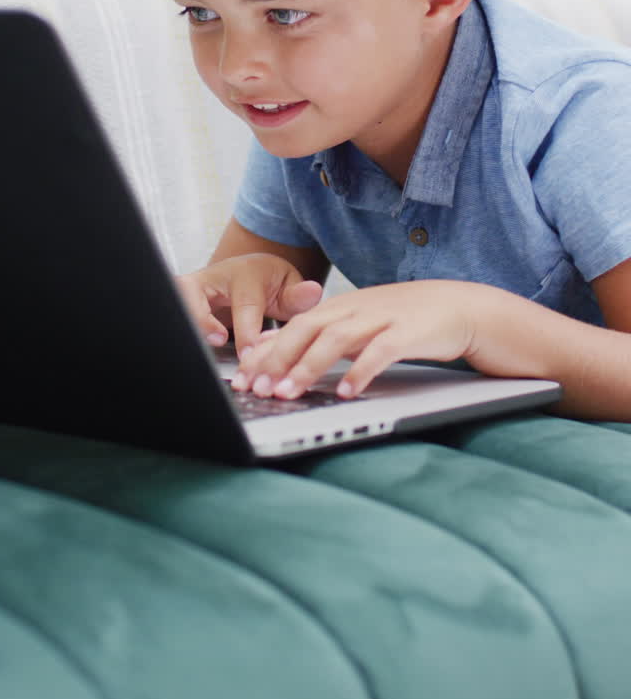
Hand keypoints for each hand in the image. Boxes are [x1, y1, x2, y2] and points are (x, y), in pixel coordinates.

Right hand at [176, 253, 323, 356]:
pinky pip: (177, 316)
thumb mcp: (289, 283)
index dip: (246, 333)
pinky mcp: (182, 303)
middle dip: (199, 318)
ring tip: (201, 349)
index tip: (250, 355)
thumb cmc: (267, 280)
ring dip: (188, 325)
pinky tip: (197, 353)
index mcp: (243, 274)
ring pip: (177, 301)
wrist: (248, 270)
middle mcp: (212, 278)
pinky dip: (186, 331)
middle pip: (191, 292)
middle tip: (215, 341)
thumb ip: (298, 295)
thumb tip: (312, 292)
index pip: (243, 305)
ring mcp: (192, 290)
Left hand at [231, 281, 479, 399]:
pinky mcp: (407, 332)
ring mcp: (381, 318)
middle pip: (307, 329)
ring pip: (336, 339)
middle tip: (257, 388)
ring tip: (289, 392)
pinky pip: (380, 351)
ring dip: (308, 367)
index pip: (292, 326)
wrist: (458, 306)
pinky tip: (346, 391)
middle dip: (278, 359)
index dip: (265, 351)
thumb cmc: (403, 319)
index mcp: (339, 307)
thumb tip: (271, 351)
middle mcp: (355, 308)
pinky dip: (359, 371)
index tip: (242, 378)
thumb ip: (318, 336)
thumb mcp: (356, 323)